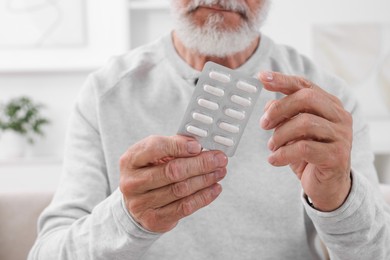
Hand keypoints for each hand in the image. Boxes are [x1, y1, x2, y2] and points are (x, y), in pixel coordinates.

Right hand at [119, 135, 227, 232]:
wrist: (136, 203)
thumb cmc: (149, 172)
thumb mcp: (154, 155)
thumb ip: (173, 146)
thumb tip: (200, 144)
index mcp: (130, 160)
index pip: (155, 148)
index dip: (179, 146)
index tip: (199, 146)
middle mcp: (132, 182)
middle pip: (172, 171)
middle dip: (200, 164)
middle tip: (219, 159)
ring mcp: (141, 203)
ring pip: (181, 189)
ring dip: (205, 179)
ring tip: (220, 172)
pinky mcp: (153, 220)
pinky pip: (184, 207)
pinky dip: (204, 197)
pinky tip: (215, 188)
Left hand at [259, 72, 351, 211]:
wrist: (326, 186)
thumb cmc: (308, 154)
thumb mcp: (293, 131)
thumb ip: (284, 115)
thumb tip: (268, 105)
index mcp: (328, 105)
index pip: (305, 85)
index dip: (282, 80)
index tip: (261, 77)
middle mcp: (339, 116)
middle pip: (306, 98)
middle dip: (279, 109)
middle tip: (263, 124)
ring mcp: (341, 136)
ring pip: (305, 123)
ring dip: (280, 135)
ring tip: (271, 146)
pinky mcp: (337, 156)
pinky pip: (304, 148)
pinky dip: (283, 154)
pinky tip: (274, 160)